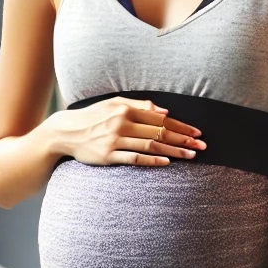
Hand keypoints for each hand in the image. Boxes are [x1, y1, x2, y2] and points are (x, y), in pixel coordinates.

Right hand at [50, 96, 205, 166]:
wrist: (66, 131)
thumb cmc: (94, 116)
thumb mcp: (114, 103)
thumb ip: (140, 105)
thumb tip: (165, 111)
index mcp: (126, 110)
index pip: (161, 119)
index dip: (182, 127)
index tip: (197, 134)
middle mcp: (122, 124)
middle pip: (160, 132)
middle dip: (183, 140)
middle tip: (201, 147)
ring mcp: (115, 140)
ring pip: (150, 145)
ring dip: (173, 151)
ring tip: (190, 156)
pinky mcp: (107, 156)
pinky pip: (133, 158)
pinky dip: (151, 161)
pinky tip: (166, 163)